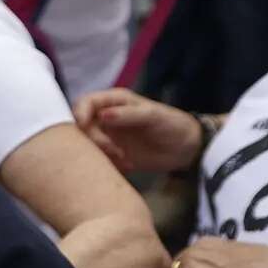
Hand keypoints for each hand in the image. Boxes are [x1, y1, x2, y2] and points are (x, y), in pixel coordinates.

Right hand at [74, 88, 202, 173]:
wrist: (187, 149)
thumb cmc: (172, 124)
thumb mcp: (152, 115)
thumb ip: (127, 114)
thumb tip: (102, 115)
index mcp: (113, 101)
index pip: (85, 102)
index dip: (79, 112)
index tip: (82, 125)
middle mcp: (105, 118)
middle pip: (81, 125)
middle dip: (92, 138)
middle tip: (112, 149)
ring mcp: (108, 136)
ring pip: (87, 144)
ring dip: (101, 153)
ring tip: (123, 159)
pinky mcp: (112, 154)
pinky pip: (99, 159)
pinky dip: (109, 164)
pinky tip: (128, 166)